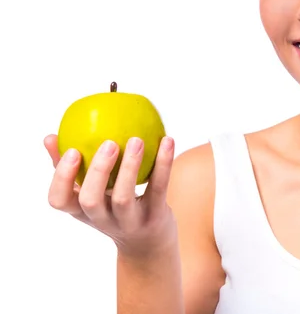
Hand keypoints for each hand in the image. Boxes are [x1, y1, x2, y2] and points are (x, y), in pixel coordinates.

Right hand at [45, 134, 178, 257]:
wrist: (148, 244)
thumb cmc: (112, 209)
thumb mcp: (91, 194)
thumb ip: (73, 168)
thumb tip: (49, 137)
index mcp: (81, 211)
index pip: (59, 201)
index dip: (62, 178)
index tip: (72, 150)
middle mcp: (102, 220)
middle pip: (91, 200)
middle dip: (97, 171)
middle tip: (109, 143)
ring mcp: (129, 222)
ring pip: (124, 197)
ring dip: (130, 166)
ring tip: (137, 139)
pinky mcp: (155, 217)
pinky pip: (158, 188)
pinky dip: (163, 164)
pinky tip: (168, 140)